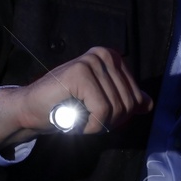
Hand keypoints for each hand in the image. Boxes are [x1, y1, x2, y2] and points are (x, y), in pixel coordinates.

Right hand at [0, 46, 153, 146]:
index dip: (119, 116)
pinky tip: (73, 120)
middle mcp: (104, 54)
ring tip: (77, 117)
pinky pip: (102, 111)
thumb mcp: (100, 102)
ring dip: (97, 125)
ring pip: (116, 109)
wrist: (32, 110)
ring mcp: (91, 61)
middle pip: (128, 104)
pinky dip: (89, 125)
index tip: (96, 114)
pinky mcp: (81, 73)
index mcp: (111, 57)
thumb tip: (149, 103)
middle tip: (85, 119)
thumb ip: (124, 100)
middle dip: (108, 122)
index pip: (136, 97)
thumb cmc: (65, 107)